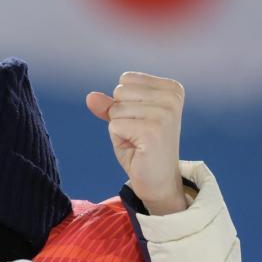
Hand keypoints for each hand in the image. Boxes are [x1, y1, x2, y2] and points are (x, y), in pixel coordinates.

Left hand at [86, 72, 187, 214]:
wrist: (158, 181)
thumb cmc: (142, 149)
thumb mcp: (124, 120)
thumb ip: (109, 105)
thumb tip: (90, 96)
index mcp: (171, 88)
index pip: (126, 80)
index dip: (124, 104)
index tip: (141, 122)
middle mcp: (171, 96)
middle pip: (119, 92)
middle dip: (120, 116)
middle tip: (138, 134)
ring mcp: (164, 113)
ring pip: (115, 109)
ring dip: (119, 129)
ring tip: (137, 141)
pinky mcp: (152, 130)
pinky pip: (114, 126)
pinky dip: (118, 140)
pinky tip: (136, 149)